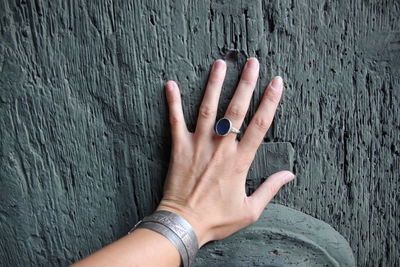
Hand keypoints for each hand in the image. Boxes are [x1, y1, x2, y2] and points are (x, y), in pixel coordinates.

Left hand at [156, 58, 294, 246]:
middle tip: (252, 62)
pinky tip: (171, 84)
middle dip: (246, 84)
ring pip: (208, 108)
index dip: (270, 101)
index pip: (260, 125)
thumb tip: (290, 175)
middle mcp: (221, 147)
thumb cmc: (217, 219)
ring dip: (214, 84)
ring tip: (220, 63)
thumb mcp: (250, 210)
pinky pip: (175, 121)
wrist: (184, 224)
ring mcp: (199, 145)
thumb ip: (271, 189)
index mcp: (240, 161)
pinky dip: (173, 102)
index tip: (277, 82)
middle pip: (236, 109)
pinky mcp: (179, 148)